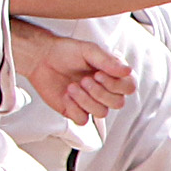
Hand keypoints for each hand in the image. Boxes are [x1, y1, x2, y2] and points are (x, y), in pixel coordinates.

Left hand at [11, 21, 134, 125]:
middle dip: (99, 92)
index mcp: (114, 76)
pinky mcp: (76, 111)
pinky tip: (66, 95)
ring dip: (85, 99)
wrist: (40, 58)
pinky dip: (74, 108)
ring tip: (71, 87)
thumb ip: (108, 61)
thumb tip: (127, 70)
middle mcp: (106, 91)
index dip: (116, 85)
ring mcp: (92, 103)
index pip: (129, 88)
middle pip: (118, 103)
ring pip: (101, 113)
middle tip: (83, 80)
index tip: (98, 74)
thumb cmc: (66, 52)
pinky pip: (83, 120)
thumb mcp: (89, 50)